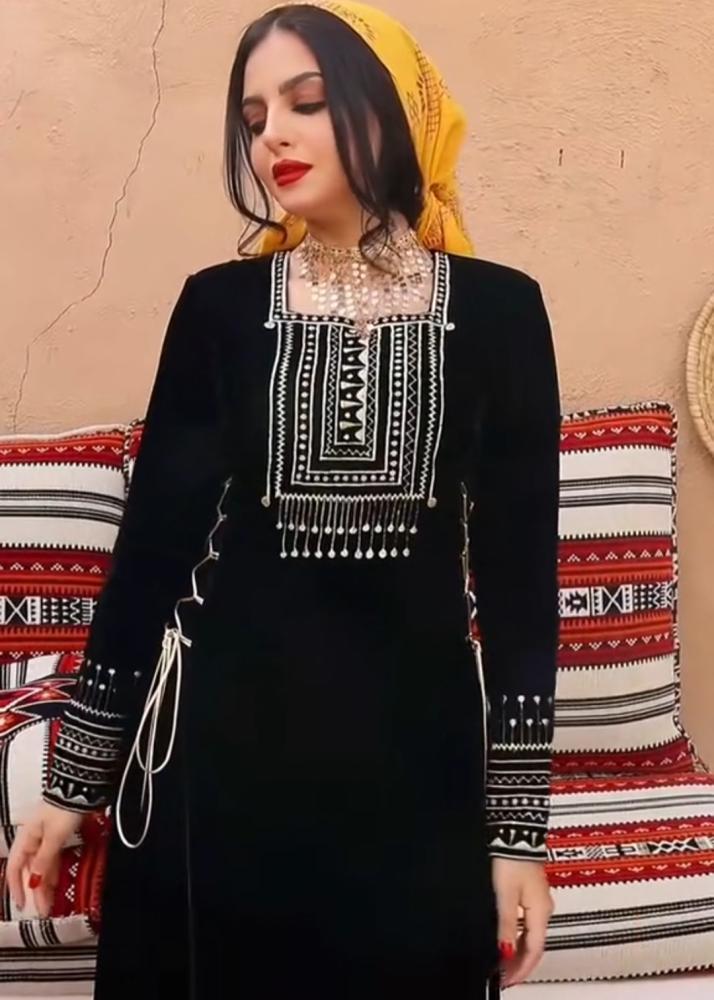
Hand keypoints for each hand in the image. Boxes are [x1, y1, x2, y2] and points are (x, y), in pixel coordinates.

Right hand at [6, 801, 83, 917]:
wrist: (80, 787)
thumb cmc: (64, 810)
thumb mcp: (54, 836)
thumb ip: (44, 859)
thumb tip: (34, 882)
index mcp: (26, 838)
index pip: (14, 867)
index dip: (15, 887)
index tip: (21, 905)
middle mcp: (33, 838)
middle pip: (30, 868)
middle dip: (35, 890)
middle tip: (43, 909)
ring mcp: (46, 835)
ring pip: (42, 864)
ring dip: (46, 883)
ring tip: (51, 902)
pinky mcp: (59, 832)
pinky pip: (52, 856)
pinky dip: (54, 870)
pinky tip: (57, 882)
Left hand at [491, 856, 553, 988]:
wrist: (516, 832)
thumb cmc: (512, 859)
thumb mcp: (505, 896)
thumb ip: (505, 925)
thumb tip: (504, 951)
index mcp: (541, 912)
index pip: (533, 951)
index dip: (521, 969)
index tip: (507, 980)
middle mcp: (544, 907)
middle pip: (534, 944)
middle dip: (519, 962)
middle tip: (503, 975)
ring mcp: (539, 898)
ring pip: (530, 933)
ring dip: (517, 949)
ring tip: (502, 960)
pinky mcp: (530, 889)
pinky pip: (527, 921)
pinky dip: (517, 933)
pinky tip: (506, 935)